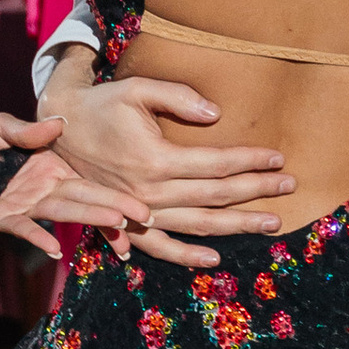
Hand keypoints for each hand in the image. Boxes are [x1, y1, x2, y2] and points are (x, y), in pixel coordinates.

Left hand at [0, 114, 150, 260]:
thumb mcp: (1, 128)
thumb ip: (28, 129)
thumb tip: (59, 123)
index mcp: (54, 166)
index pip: (91, 179)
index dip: (116, 189)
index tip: (141, 199)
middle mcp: (48, 187)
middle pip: (87, 197)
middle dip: (116, 208)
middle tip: (145, 219)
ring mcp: (29, 204)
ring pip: (65, 212)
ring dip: (90, 220)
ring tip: (116, 230)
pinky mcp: (5, 218)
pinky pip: (25, 229)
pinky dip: (39, 238)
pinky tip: (54, 249)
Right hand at [41, 67, 292, 270]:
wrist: (58, 132)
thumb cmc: (101, 106)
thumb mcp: (136, 90)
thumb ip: (177, 97)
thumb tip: (216, 113)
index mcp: (156, 159)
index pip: (218, 164)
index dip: (251, 160)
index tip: (279, 157)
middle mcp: (150, 192)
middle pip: (217, 196)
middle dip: (257, 191)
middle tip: (290, 186)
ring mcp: (139, 213)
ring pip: (198, 224)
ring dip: (238, 226)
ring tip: (272, 223)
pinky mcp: (126, 224)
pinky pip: (160, 247)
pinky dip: (186, 256)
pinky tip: (214, 258)